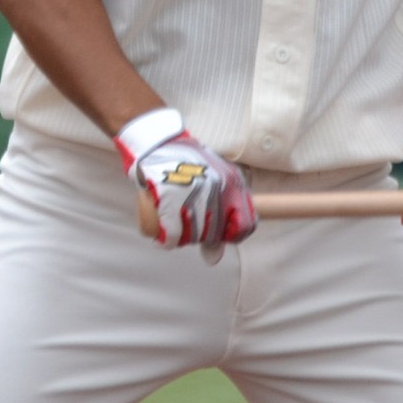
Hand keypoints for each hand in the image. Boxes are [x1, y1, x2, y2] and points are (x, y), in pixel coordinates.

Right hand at [119, 109, 256, 263]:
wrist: (157, 143)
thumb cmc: (186, 165)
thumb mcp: (213, 184)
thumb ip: (221, 218)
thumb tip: (214, 258)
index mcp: (232, 182)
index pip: (246, 225)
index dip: (232, 235)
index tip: (221, 232)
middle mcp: (216, 187)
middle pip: (214, 234)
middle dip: (200, 233)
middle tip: (187, 216)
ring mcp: (193, 193)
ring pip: (192, 237)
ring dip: (180, 233)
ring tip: (173, 215)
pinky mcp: (170, 199)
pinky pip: (171, 237)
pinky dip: (164, 236)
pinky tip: (162, 224)